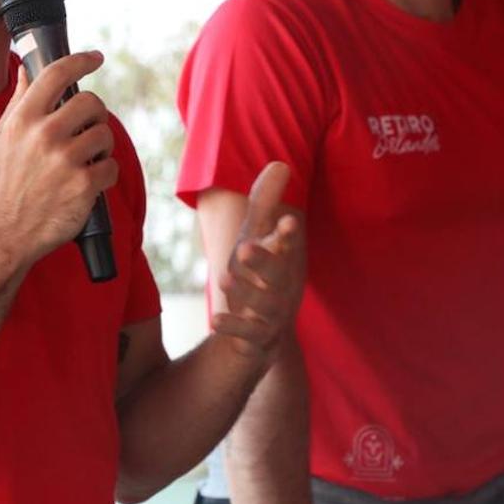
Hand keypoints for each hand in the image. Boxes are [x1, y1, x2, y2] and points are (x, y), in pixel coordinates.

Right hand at [0, 51, 117, 265]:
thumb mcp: (0, 139)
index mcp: (22, 120)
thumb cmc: (5, 184)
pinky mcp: (83, 185)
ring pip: (104, 134)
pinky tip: (90, 182)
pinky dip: (105, 173)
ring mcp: (65, 160)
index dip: (80, 61)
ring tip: (87, 159)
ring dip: (101, 146)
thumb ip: (17, 104)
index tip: (95, 58)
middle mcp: (44, 135)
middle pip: (90, 102)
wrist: (7, 233)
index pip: (56, 74)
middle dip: (95, 114)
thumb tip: (26, 72)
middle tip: (89, 128)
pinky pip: (111, 166)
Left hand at [212, 162, 304, 363]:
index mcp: (280, 262)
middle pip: (277, 275)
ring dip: (245, 292)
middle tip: (243, 248)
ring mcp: (271, 316)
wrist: (260, 336)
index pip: (287, 246)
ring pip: (265, 306)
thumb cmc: (257, 276)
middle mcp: (281, 288)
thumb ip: (265, 203)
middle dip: (264, 261)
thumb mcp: (255, 238)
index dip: (288, 235)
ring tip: (223, 279)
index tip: (289, 220)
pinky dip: (234, 328)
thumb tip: (281, 164)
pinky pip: (249, 335)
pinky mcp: (258, 339)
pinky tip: (214, 321)